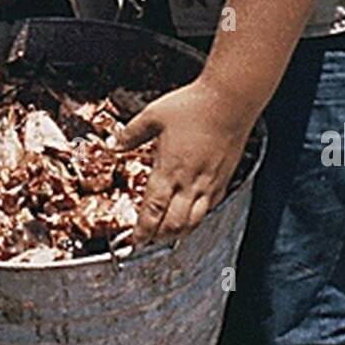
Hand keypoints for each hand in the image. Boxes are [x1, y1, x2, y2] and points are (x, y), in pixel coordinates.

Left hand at [119, 80, 252, 246]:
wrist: (230, 101)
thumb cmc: (193, 106)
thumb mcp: (154, 115)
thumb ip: (132, 133)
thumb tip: (114, 144)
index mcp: (169, 169)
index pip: (152, 211)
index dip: (142, 230)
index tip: (134, 241)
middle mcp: (190, 182)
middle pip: (172, 224)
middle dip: (157, 238)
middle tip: (146, 242)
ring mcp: (209, 183)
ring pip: (193, 222)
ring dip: (178, 233)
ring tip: (166, 237)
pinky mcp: (223, 180)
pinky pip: (209, 208)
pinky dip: (197, 219)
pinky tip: (191, 217)